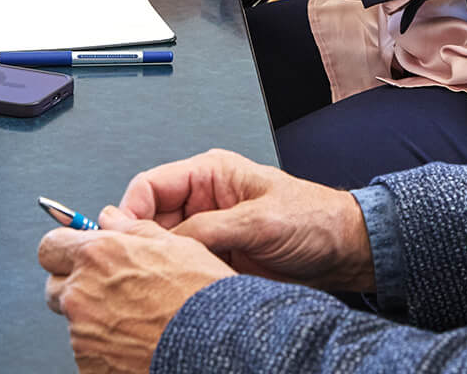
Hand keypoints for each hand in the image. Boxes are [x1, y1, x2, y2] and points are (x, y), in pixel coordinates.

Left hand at [39, 210, 233, 373]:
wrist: (213, 347)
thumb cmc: (199, 296)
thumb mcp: (174, 245)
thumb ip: (131, 229)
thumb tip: (110, 218)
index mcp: (98, 255)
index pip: (51, 245)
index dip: (64, 249)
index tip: (76, 255)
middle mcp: (81, 293)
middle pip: (54, 287)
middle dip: (75, 286)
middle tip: (107, 290)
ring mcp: (82, 334)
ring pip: (73, 322)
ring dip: (93, 319)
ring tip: (134, 320)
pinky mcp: (89, 366)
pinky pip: (87, 352)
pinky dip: (104, 349)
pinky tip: (136, 342)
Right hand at [118, 149, 374, 292]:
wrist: (346, 251)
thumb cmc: (315, 220)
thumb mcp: (259, 221)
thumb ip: (209, 228)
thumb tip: (163, 240)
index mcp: (210, 174)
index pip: (150, 186)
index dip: (130, 211)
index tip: (121, 239)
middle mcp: (204, 201)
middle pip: (150, 219)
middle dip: (139, 242)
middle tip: (132, 267)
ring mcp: (210, 231)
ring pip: (163, 247)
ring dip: (157, 263)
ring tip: (153, 282)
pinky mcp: (218, 258)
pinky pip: (183, 267)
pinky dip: (175, 279)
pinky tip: (174, 291)